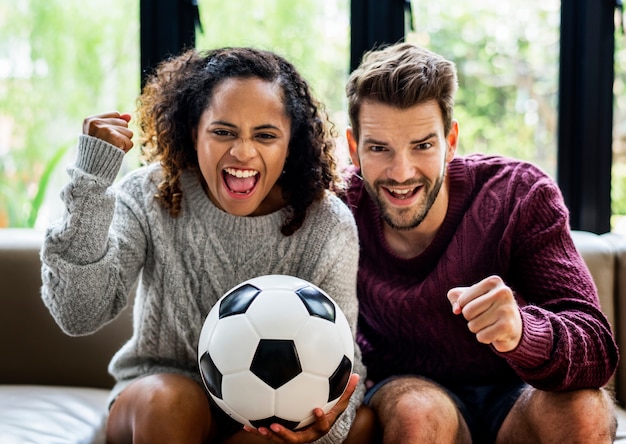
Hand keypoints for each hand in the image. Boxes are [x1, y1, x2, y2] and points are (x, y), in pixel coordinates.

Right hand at [82, 111, 133, 152]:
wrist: (90, 170)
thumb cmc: (97, 152)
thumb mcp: (102, 134)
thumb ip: (115, 122)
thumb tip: (129, 115)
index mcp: (90, 120)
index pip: (116, 115)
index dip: (115, 127)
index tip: (105, 137)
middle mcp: (97, 123)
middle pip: (124, 123)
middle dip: (120, 135)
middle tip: (108, 144)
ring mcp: (106, 130)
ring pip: (129, 132)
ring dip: (124, 143)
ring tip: (111, 148)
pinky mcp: (115, 138)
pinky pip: (130, 142)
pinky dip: (125, 150)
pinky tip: (115, 153)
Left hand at [242, 373, 359, 442]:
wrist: (317, 427)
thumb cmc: (327, 410)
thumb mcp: (338, 403)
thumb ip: (346, 391)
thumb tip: (357, 375)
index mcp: (319, 426)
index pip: (322, 425)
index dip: (319, 419)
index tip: (316, 409)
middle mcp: (305, 435)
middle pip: (296, 439)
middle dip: (285, 434)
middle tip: (274, 425)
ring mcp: (292, 437)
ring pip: (279, 440)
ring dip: (268, 435)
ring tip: (258, 427)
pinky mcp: (280, 435)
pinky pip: (268, 433)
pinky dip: (255, 429)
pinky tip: (243, 422)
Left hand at [447, 275, 521, 351]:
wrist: (513, 325)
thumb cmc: (487, 307)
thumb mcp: (469, 296)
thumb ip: (455, 297)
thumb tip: (456, 309)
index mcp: (493, 281)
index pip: (462, 300)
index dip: (465, 307)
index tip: (479, 306)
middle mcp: (503, 292)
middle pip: (467, 312)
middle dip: (470, 319)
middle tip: (484, 316)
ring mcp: (507, 309)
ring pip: (473, 326)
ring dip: (477, 328)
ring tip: (490, 323)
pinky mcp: (508, 327)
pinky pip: (482, 336)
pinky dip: (484, 338)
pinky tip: (494, 333)